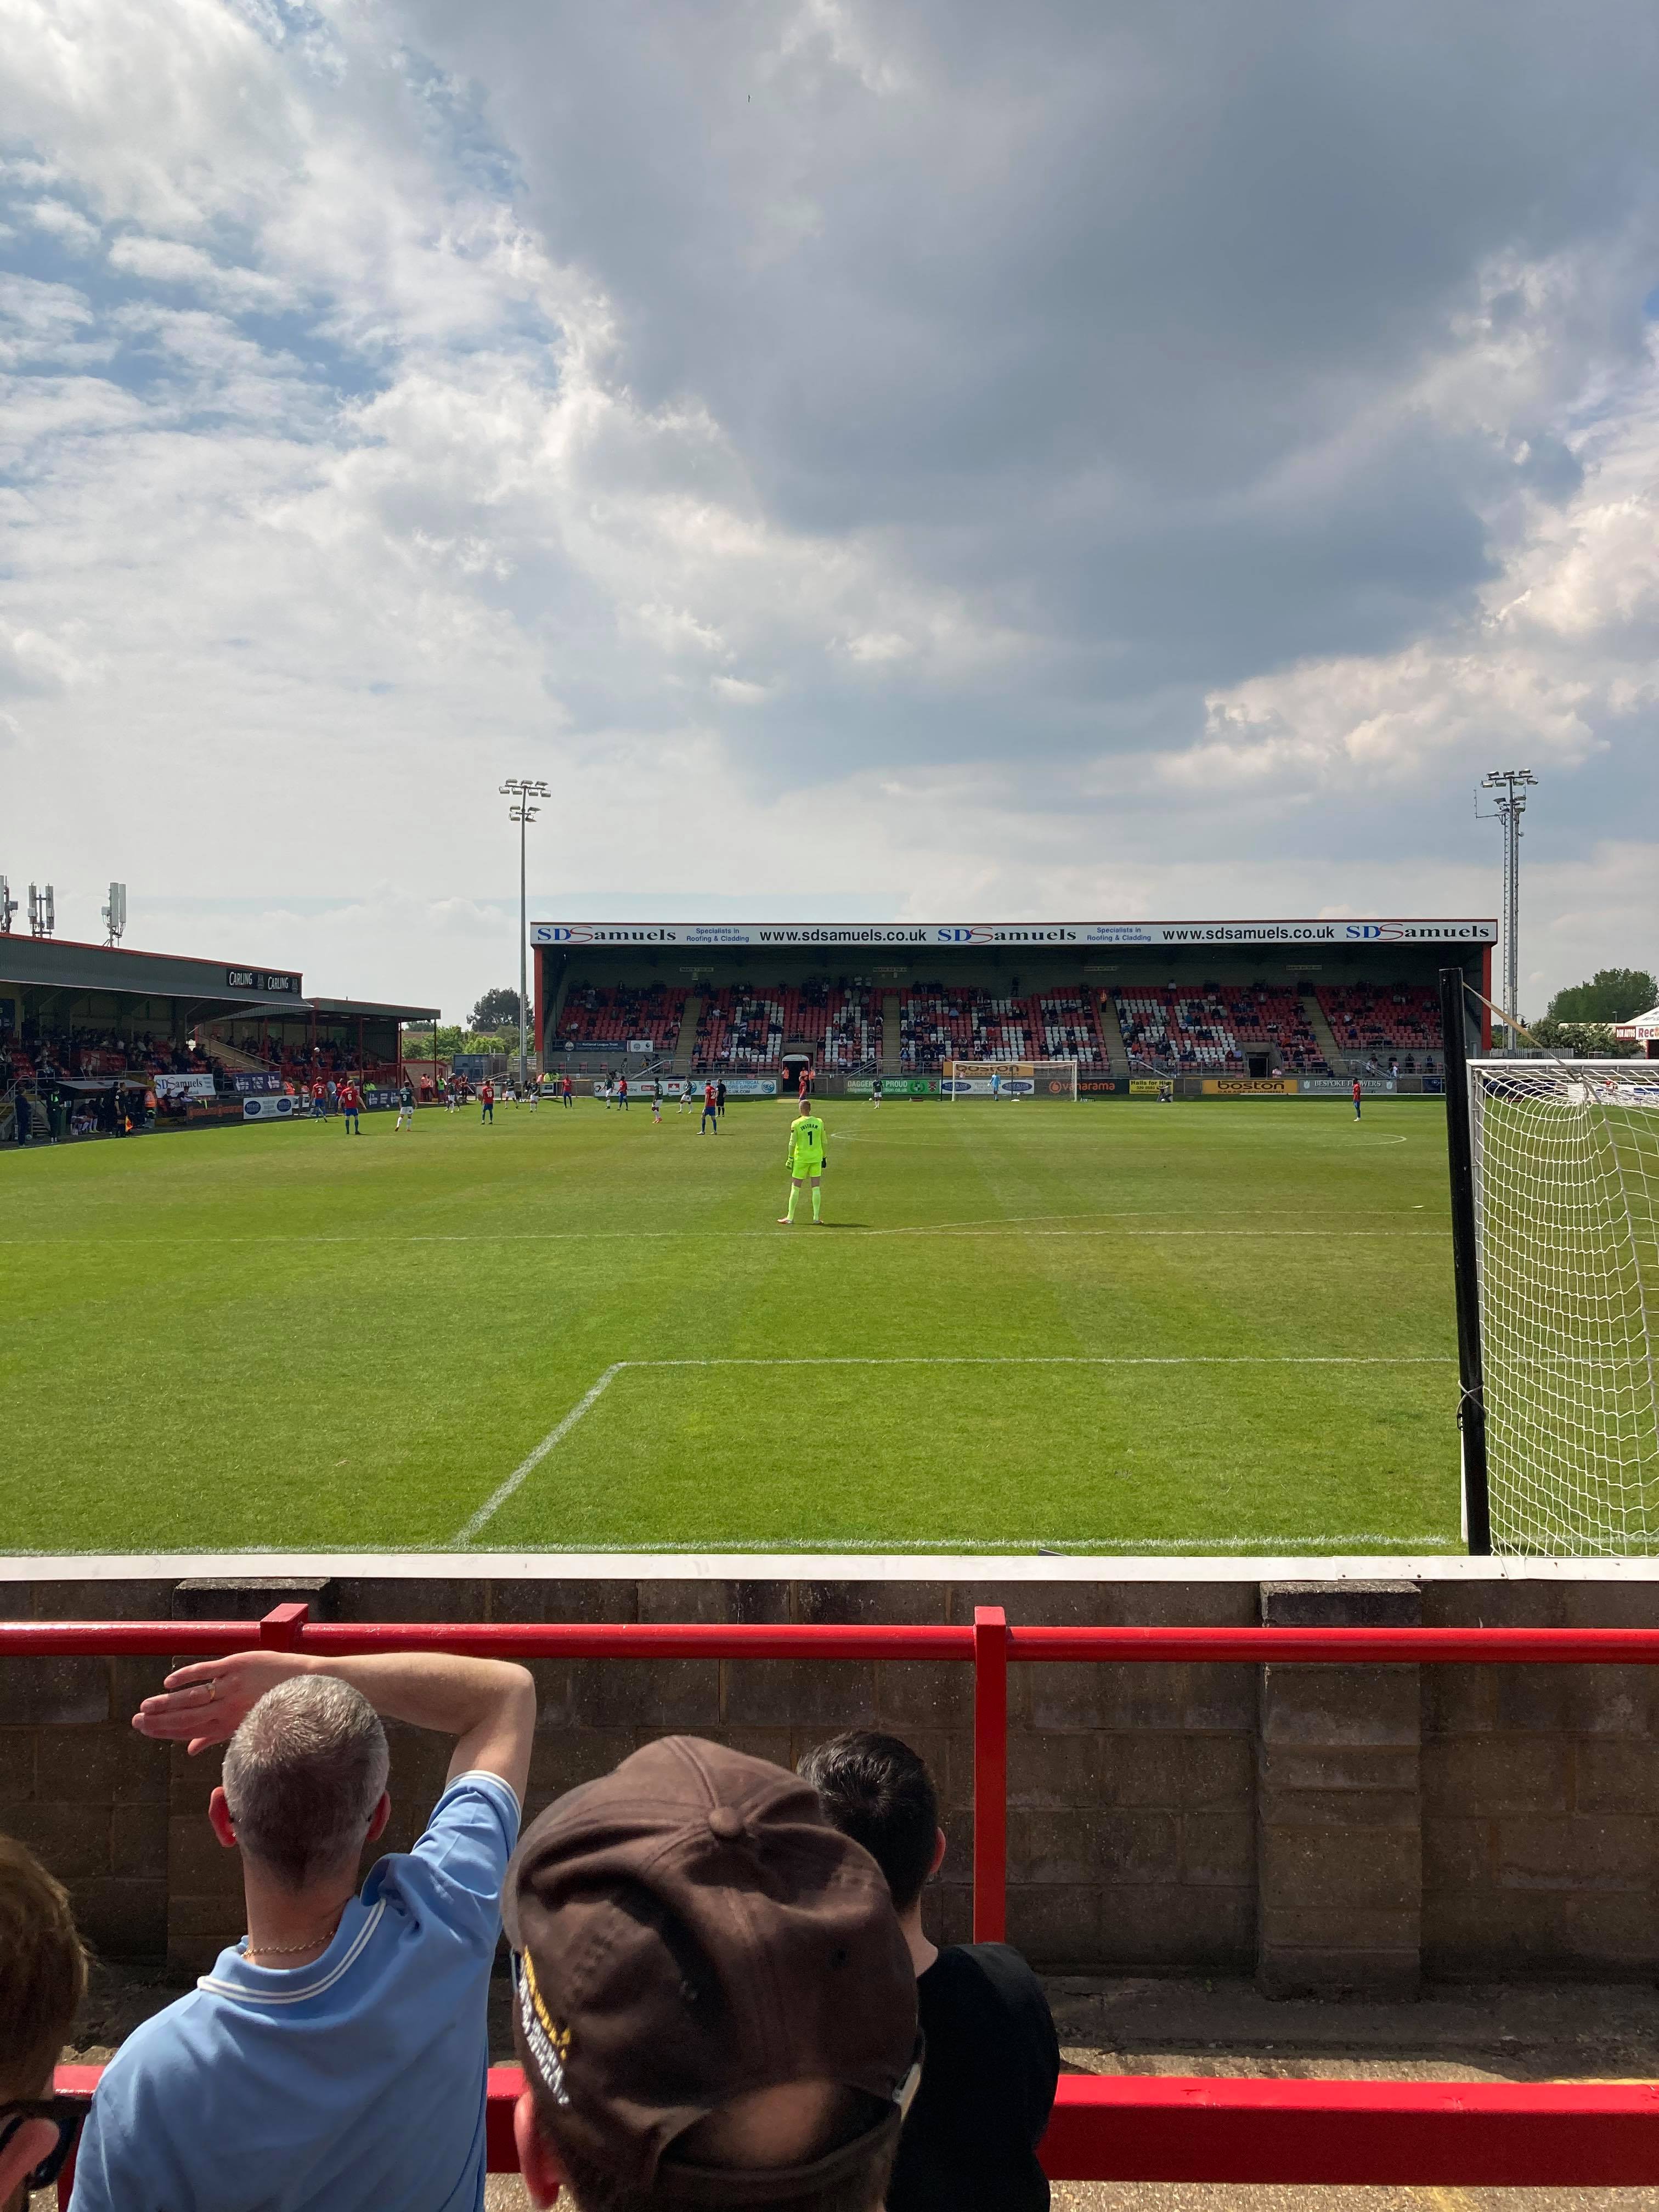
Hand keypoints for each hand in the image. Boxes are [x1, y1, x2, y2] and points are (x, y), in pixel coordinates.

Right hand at [132, 1650, 310, 1753]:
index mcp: (228, 1726)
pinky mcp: (237, 1665)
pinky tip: (169, 1682)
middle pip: (186, 1718)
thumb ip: (216, 1738)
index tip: (143, 1729)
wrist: (308, 1683)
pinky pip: (207, 1672)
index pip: (189, 1731)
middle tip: (136, 1720)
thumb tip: (190, 1751)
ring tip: (145, 1706)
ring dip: (166, 1703)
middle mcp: (227, 1709)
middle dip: (159, 1720)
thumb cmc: (276, 1706)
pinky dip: (187, 1676)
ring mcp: (232, 1687)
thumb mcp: (245, 1726)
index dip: (164, 1731)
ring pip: (192, 1698)